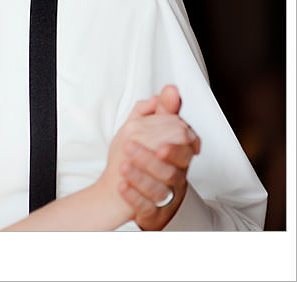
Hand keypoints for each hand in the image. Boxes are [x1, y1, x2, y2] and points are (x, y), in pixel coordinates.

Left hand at [117, 85, 200, 229]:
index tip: (160, 143)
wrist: (120, 194)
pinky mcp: (152, 214)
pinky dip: (133, 196)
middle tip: (130, 147)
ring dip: (140, 176)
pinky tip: (122, 186)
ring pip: (159, 189)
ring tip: (123, 166)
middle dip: (152, 159)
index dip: (174, 147)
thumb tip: (171, 89)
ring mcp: (165, 198)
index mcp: (176, 158)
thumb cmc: (139, 161)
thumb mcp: (148, 132)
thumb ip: (161, 112)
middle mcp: (175, 178)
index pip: (183, 151)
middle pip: (172, 171)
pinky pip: (146, 207)